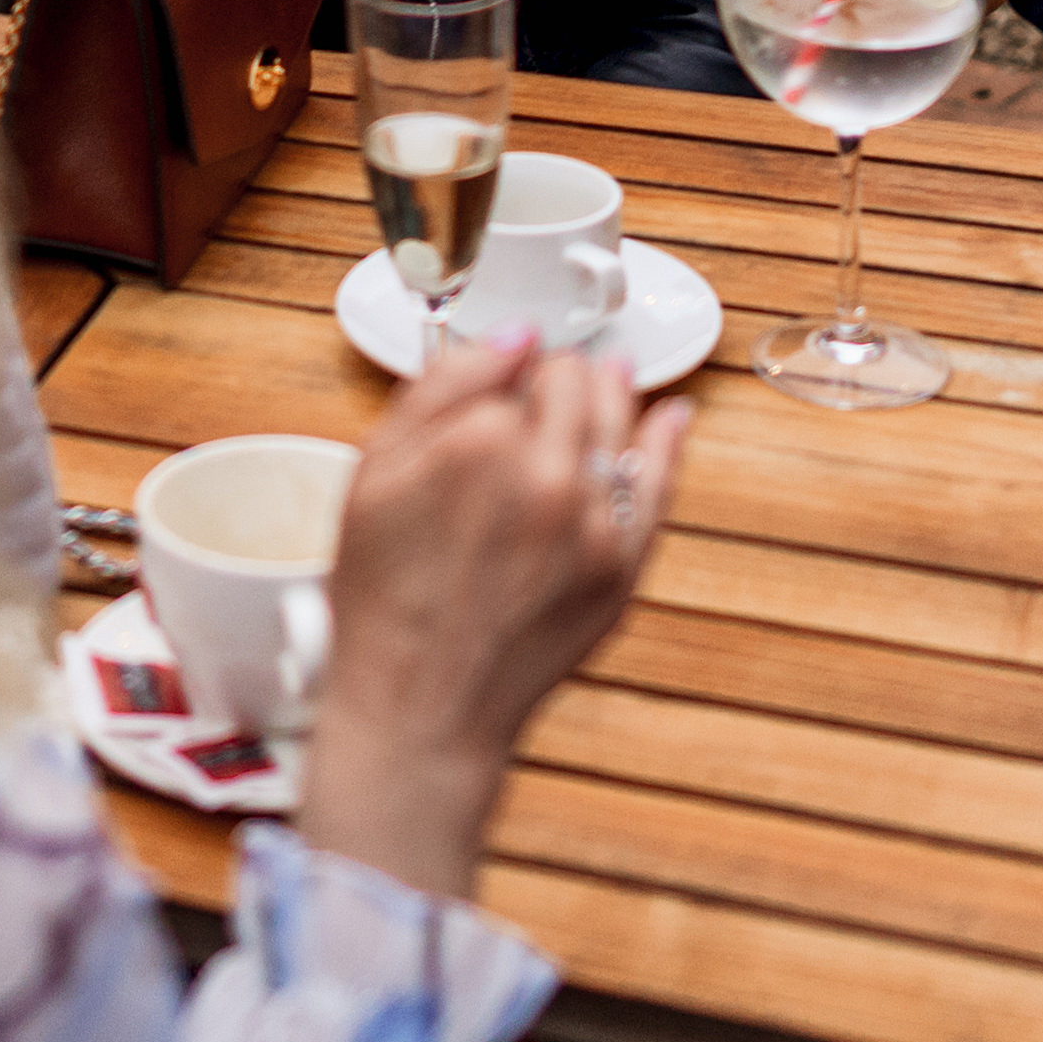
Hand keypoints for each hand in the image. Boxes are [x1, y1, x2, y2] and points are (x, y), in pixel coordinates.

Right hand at [295, 334, 687, 900]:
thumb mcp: (373, 473)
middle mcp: (546, 473)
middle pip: (577, 382)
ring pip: (621, 422)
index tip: (501, 381)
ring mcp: (593, 523)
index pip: (522, 359)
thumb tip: (515, 335)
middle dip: (558, 379)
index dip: (508, 367)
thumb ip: (440, 386)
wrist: (421, 706)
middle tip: (536, 394)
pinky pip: (658, 485)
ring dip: (609, 397)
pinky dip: (666, 444)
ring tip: (601, 382)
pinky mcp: (623, 568)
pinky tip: (669, 418)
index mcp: (478, 439)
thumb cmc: (385, 598)